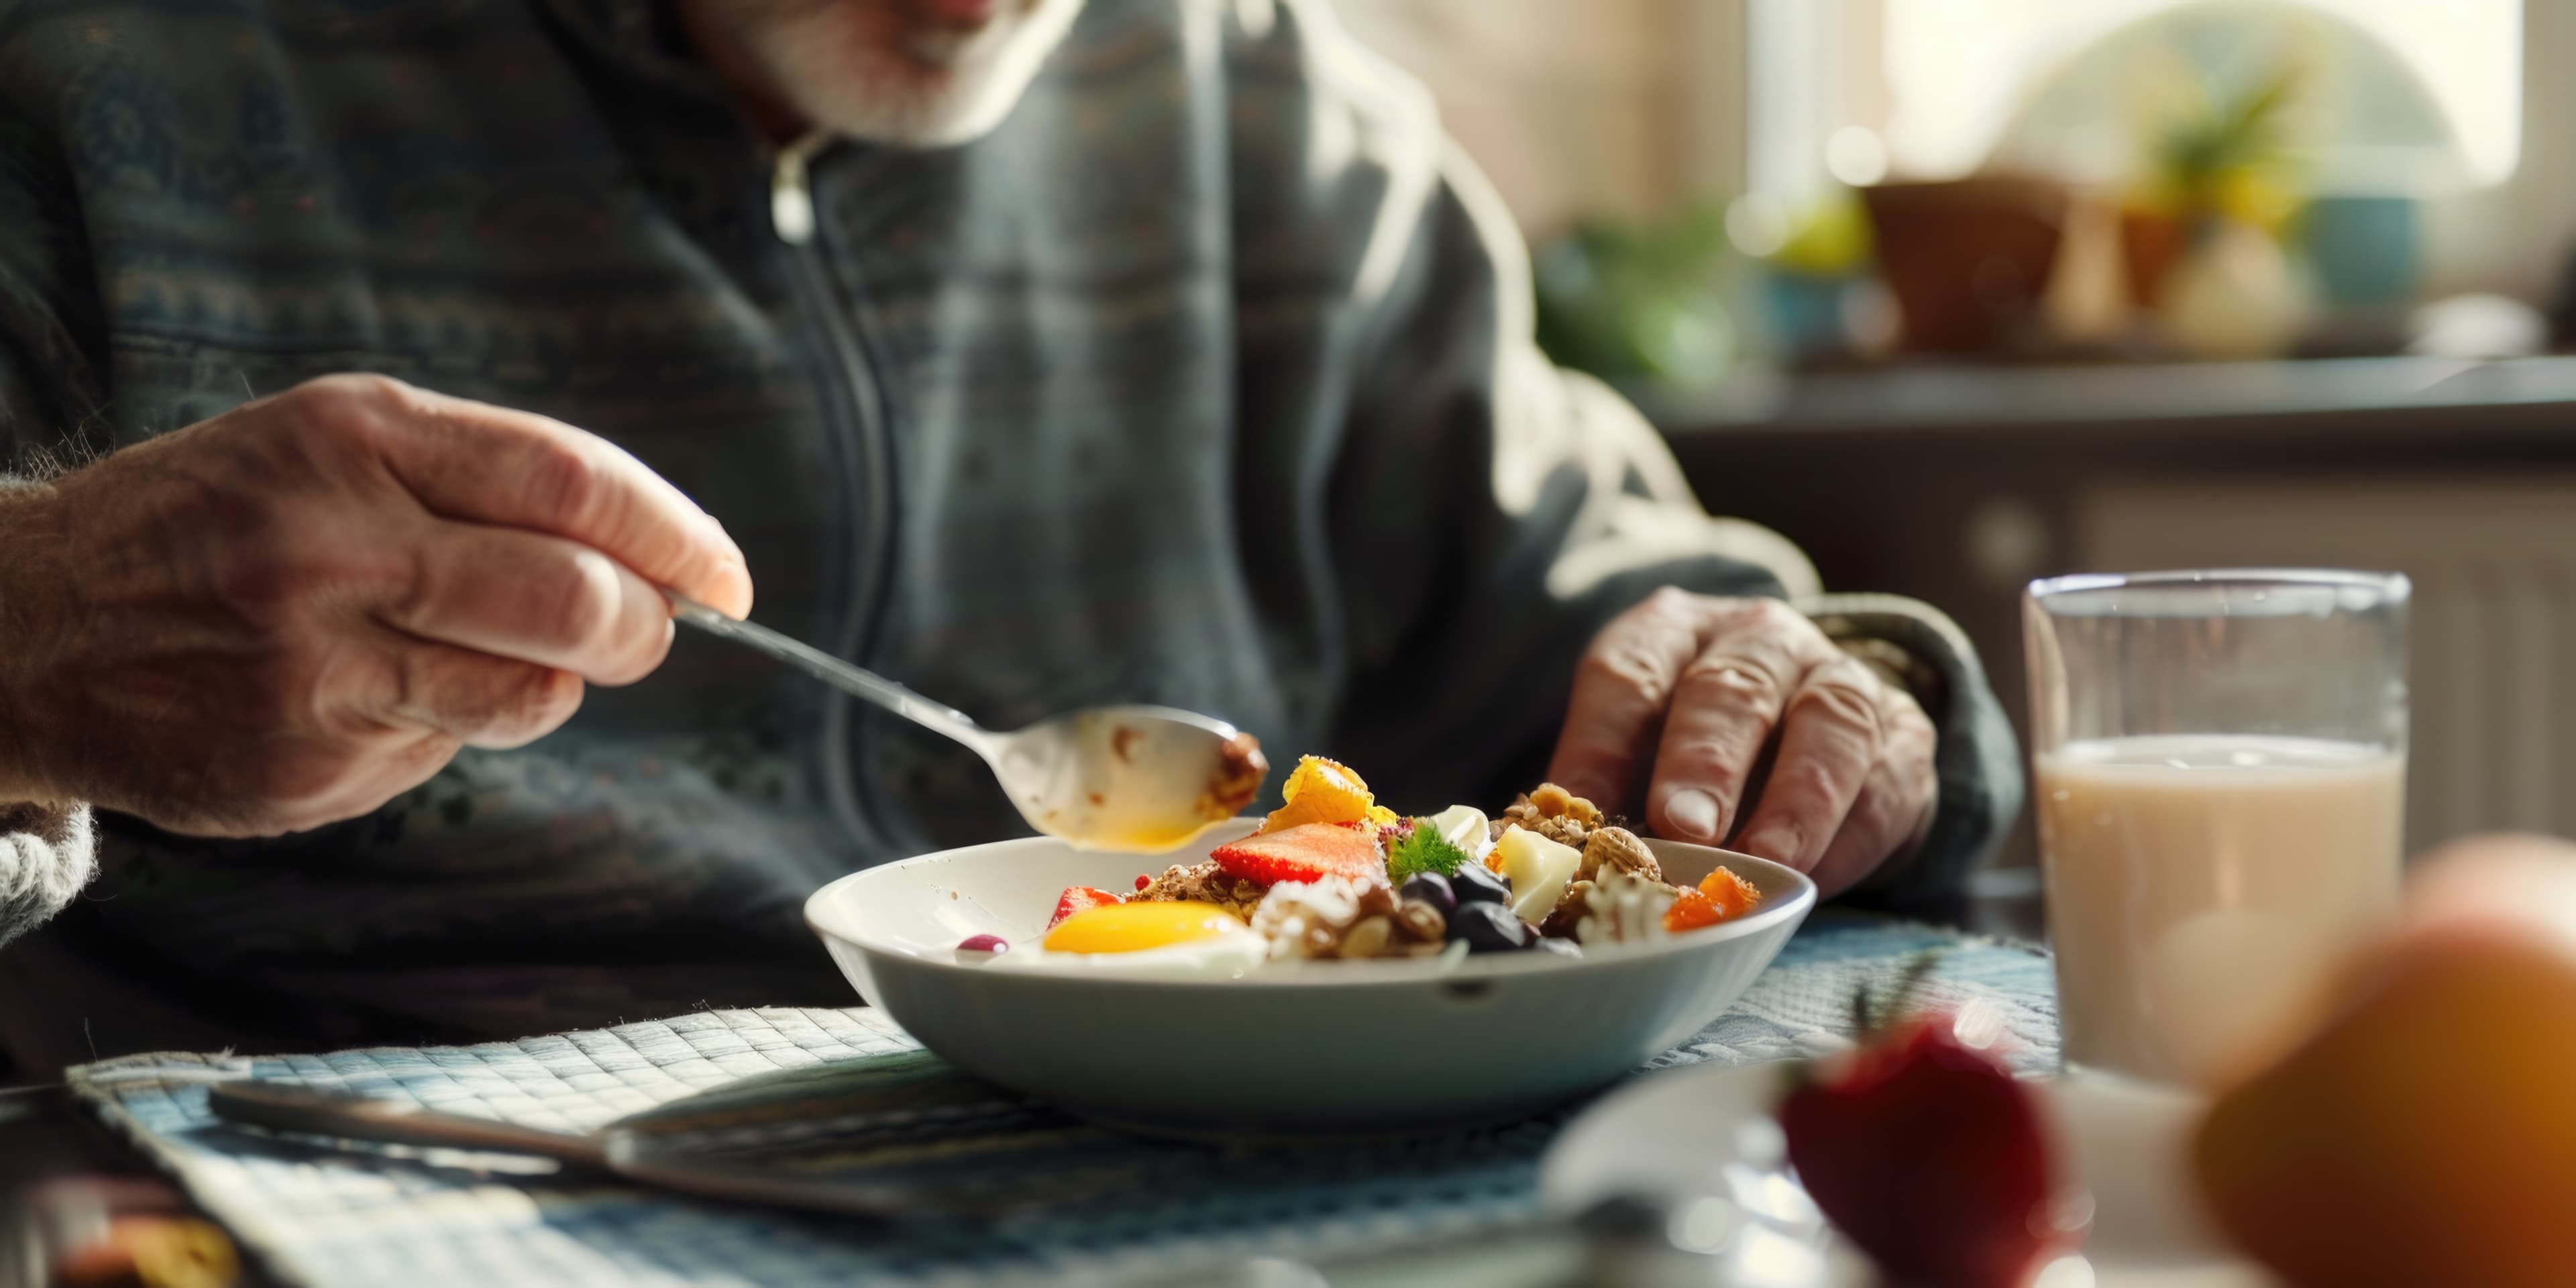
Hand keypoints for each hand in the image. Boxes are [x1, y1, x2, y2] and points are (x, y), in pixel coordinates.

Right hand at [0, 374, 752, 836]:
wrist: (30, 623)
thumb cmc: (219, 526)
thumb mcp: (332, 448)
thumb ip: (486, 484)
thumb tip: (662, 565)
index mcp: (356, 434)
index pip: (573, 481)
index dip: (678, 534)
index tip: (727, 576)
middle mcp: (335, 538)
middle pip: (577, 599)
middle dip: (643, 627)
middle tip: (640, 632)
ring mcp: (314, 658)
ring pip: (531, 695)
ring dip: (552, 686)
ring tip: (482, 658)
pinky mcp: (301, 759)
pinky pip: (448, 751)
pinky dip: (454, 730)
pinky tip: (376, 700)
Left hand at [1547, 590, 1936, 896]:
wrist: (1818, 732)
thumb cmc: (1699, 749)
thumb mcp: (1638, 752)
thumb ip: (1600, 793)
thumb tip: (1547, 859)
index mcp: (1672, 635)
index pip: (1630, 673)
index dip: (1603, 742)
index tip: (1585, 808)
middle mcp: (1759, 640)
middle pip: (1731, 689)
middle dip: (1707, 759)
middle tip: (1686, 827)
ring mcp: (1839, 679)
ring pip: (1827, 725)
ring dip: (1796, 801)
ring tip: (1765, 862)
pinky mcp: (1903, 734)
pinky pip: (1884, 782)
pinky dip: (1849, 839)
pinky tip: (1814, 882)